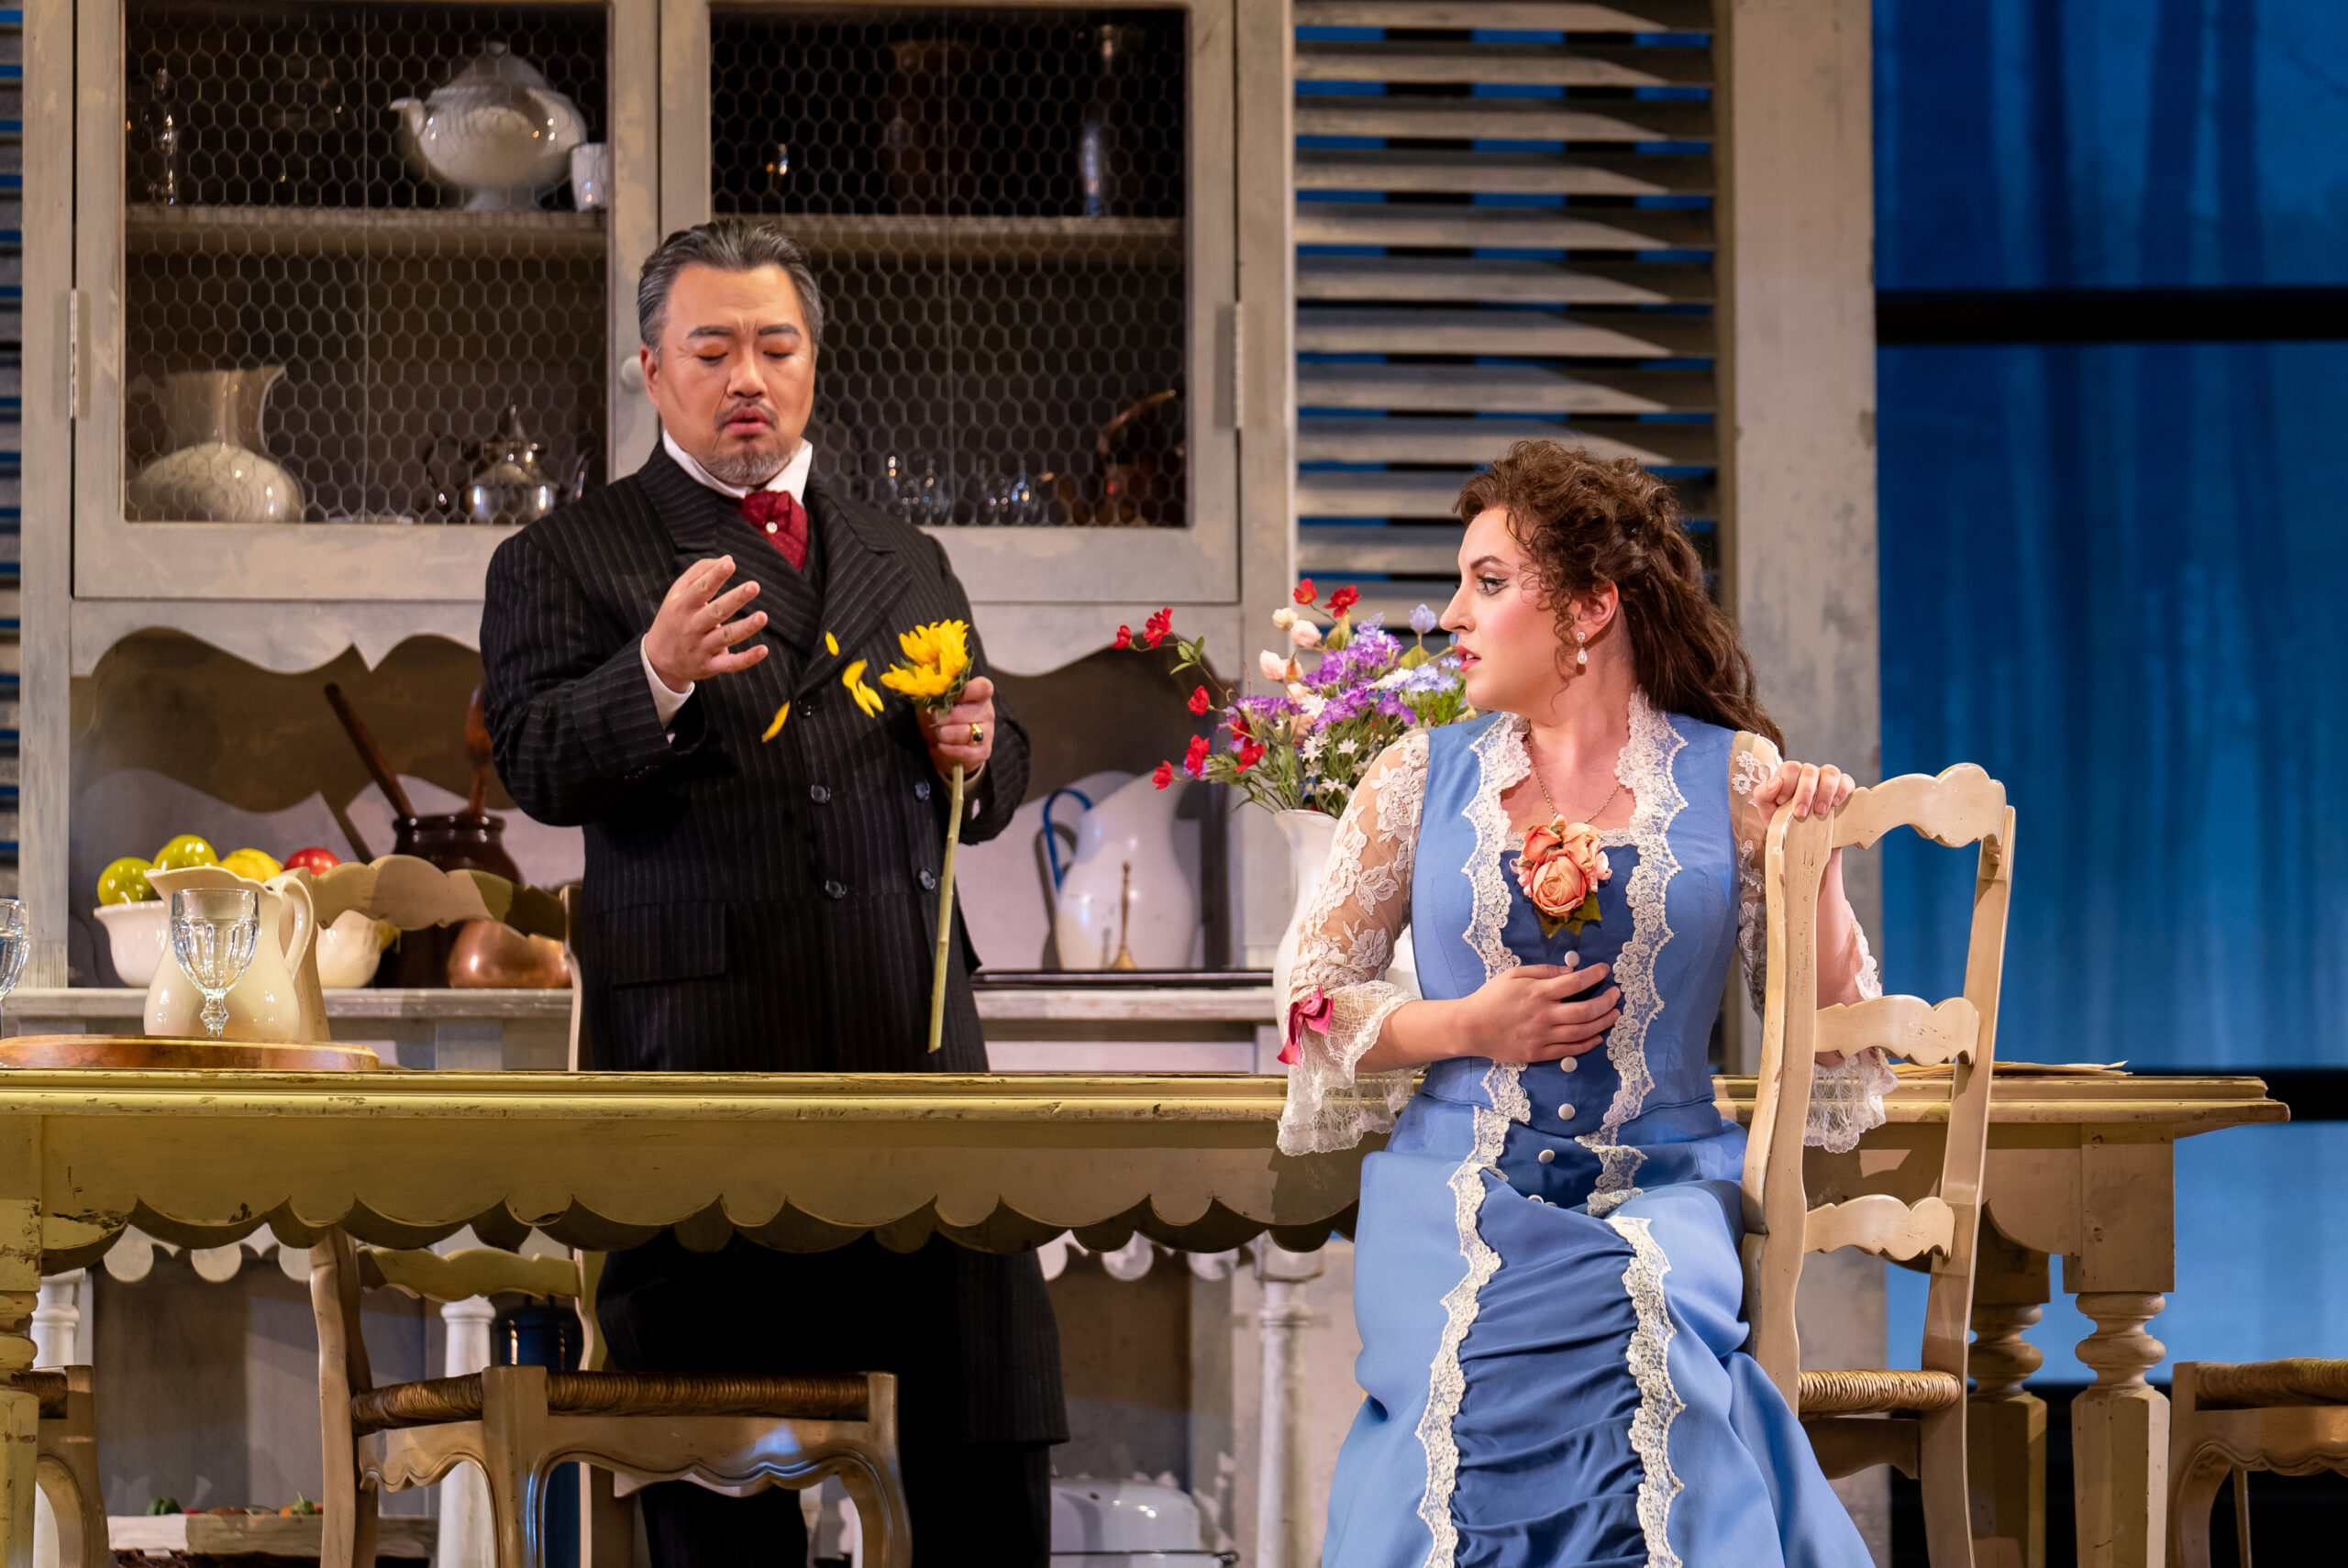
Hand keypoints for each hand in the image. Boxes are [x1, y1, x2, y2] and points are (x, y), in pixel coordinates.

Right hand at [645, 556, 766, 688]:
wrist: (657, 660)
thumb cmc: (674, 617)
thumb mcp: (677, 593)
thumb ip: (700, 573)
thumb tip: (727, 559)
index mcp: (683, 606)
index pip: (700, 589)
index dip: (715, 576)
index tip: (730, 564)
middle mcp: (691, 626)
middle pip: (716, 612)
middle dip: (735, 599)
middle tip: (754, 586)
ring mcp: (701, 648)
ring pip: (726, 637)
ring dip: (745, 628)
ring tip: (762, 617)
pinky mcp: (710, 666)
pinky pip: (730, 664)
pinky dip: (747, 659)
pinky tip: (763, 650)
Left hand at [916, 675, 995, 779]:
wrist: (943, 741)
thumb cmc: (941, 714)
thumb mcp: (938, 699)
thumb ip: (938, 693)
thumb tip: (933, 693)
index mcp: (980, 694)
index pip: (982, 688)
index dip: (965, 691)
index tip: (948, 697)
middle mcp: (987, 711)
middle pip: (961, 713)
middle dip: (942, 718)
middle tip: (935, 719)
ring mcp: (988, 732)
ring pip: (962, 733)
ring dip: (944, 734)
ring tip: (939, 733)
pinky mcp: (984, 751)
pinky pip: (965, 752)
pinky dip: (949, 750)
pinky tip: (942, 746)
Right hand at [1458, 961, 1618, 1062]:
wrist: (1471, 1027)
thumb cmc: (1491, 997)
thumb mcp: (1514, 974)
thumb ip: (1544, 972)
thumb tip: (1571, 971)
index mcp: (1538, 992)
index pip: (1575, 982)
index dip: (1594, 975)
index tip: (1606, 970)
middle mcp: (1544, 1015)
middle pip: (1585, 1010)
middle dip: (1606, 1002)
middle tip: (1617, 995)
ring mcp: (1542, 1036)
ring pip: (1581, 1032)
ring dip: (1603, 1023)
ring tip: (1614, 1015)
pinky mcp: (1538, 1053)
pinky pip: (1569, 1050)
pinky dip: (1587, 1044)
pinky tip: (1597, 1037)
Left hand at [1749, 758, 1856, 819]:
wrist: (1802, 842)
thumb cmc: (1782, 821)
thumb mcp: (1767, 810)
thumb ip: (1763, 794)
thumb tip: (1776, 782)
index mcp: (1790, 775)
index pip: (1791, 767)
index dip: (1787, 784)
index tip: (1782, 803)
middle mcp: (1809, 773)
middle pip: (1810, 771)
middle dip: (1805, 793)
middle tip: (1801, 813)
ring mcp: (1827, 778)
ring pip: (1830, 772)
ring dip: (1825, 792)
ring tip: (1820, 812)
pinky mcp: (1843, 787)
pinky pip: (1847, 781)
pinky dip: (1842, 790)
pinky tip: (1835, 804)